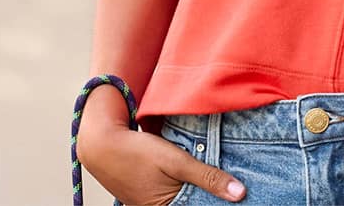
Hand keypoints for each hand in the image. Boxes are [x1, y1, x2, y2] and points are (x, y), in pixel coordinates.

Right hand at [77, 99, 246, 205]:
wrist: (102, 143)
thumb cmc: (138, 152)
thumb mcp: (177, 161)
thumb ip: (208, 177)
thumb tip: (240, 193)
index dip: (217, 201)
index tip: (237, 195)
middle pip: (193, 203)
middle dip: (210, 195)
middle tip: (231, 183)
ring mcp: (150, 204)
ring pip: (184, 197)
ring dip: (198, 187)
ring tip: (217, 176)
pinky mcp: (146, 193)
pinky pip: (173, 192)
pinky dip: (185, 184)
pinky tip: (195, 172)